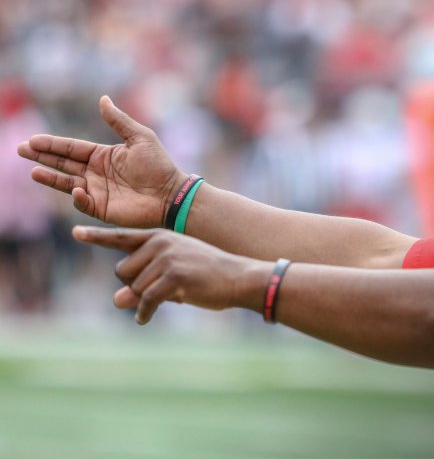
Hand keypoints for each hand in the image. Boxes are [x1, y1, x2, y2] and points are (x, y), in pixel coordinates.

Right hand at [18, 96, 186, 227]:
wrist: (171, 194)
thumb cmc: (159, 165)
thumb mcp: (140, 137)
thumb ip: (119, 121)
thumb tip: (102, 98)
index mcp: (103, 155)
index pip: (72, 148)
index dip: (52, 144)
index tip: (33, 140)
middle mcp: (96, 172)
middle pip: (63, 163)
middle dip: (42, 157)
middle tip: (20, 150)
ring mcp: (97, 191)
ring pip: (67, 183)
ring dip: (50, 177)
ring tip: (34, 171)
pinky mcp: (102, 208)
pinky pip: (83, 202)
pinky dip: (77, 197)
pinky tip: (74, 188)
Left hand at [72, 225, 267, 324]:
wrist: (239, 278)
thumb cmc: (207, 277)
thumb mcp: (170, 278)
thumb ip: (142, 284)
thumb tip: (116, 300)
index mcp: (159, 236)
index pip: (122, 236)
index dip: (97, 236)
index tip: (76, 232)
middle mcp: (160, 243)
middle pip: (123, 270)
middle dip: (134, 286)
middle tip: (156, 291)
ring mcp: (167, 258)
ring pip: (134, 287)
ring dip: (144, 300)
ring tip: (165, 300)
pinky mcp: (174, 276)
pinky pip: (146, 299)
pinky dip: (144, 312)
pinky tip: (144, 319)